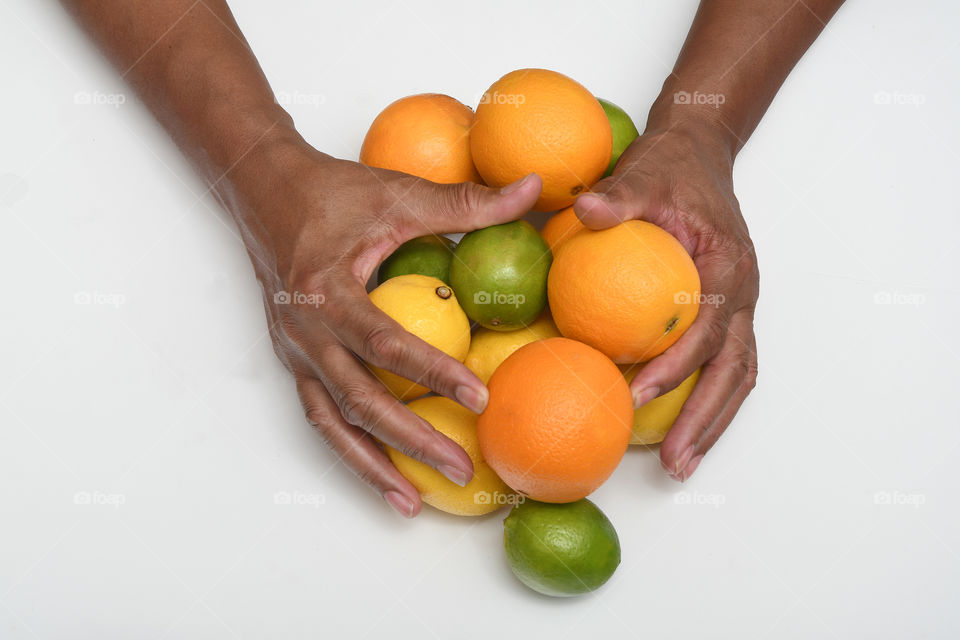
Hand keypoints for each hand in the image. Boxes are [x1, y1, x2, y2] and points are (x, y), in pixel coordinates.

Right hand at [233, 137, 540, 515]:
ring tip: (413, 503)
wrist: (262, 192)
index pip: (385, 343)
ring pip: (333, 423)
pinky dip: (350, 450)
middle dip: (410, 440)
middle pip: (359, 401)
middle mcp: (305, 331)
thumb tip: (533, 189)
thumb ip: (466, 202)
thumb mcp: (398, 194)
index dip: (432, 372)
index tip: (481, 397)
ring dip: (372, 466)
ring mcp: (295, 352)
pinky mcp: (294, 360)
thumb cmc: (330, 191)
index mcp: (327, 290)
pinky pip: (322, 415)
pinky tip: (383, 473)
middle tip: (460, 467)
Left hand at [574, 123, 758, 481]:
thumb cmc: (672, 167)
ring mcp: (739, 306)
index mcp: (727, 265)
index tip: (638, 395)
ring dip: (712, 422)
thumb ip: (619, 196)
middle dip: (705, 420)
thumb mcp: (644, 173)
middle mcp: (742, 292)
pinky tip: (675, 425)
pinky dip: (705, 398)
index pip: (706, 328)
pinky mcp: (726, 311)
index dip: (676, 366)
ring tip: (681, 464)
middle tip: (674, 463)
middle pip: (733, 369)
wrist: (699, 154)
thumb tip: (585, 209)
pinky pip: (723, 363)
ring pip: (736, 375)